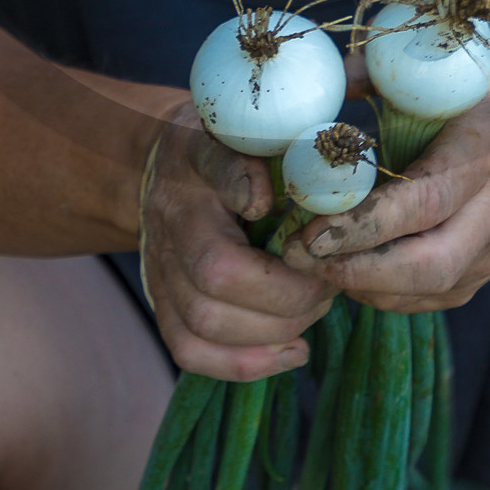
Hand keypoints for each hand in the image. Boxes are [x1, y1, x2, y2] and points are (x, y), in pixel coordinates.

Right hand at [139, 105, 333, 378]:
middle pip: (215, 276)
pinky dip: (245, 363)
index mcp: (195, 162)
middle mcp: (170, 219)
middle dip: (287, 293)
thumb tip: (295, 184)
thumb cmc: (227, 144)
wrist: (166, 169)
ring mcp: (160, 268)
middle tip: (329, 281)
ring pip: (205, 322)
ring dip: (274, 329)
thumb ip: (276, 143)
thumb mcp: (249, 125)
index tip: (275, 204)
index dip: (244, 186)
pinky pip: (190, 350)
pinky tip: (292, 351)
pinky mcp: (161, 304)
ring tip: (316, 308)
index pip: (216, 169)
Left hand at [277, 65, 489, 310]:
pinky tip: (341, 269)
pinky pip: (423, 300)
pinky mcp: (477, 279)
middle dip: (355, 267)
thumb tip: (335, 74)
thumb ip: (391, 72)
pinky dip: (376, 292)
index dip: (365, 223)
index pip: (424, 202)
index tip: (312, 230)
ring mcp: (489, 255)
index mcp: (485, 157)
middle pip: (426, 264)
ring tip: (306, 262)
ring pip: (423, 291)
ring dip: (358, 283)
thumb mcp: (453, 74)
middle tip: (296, 255)